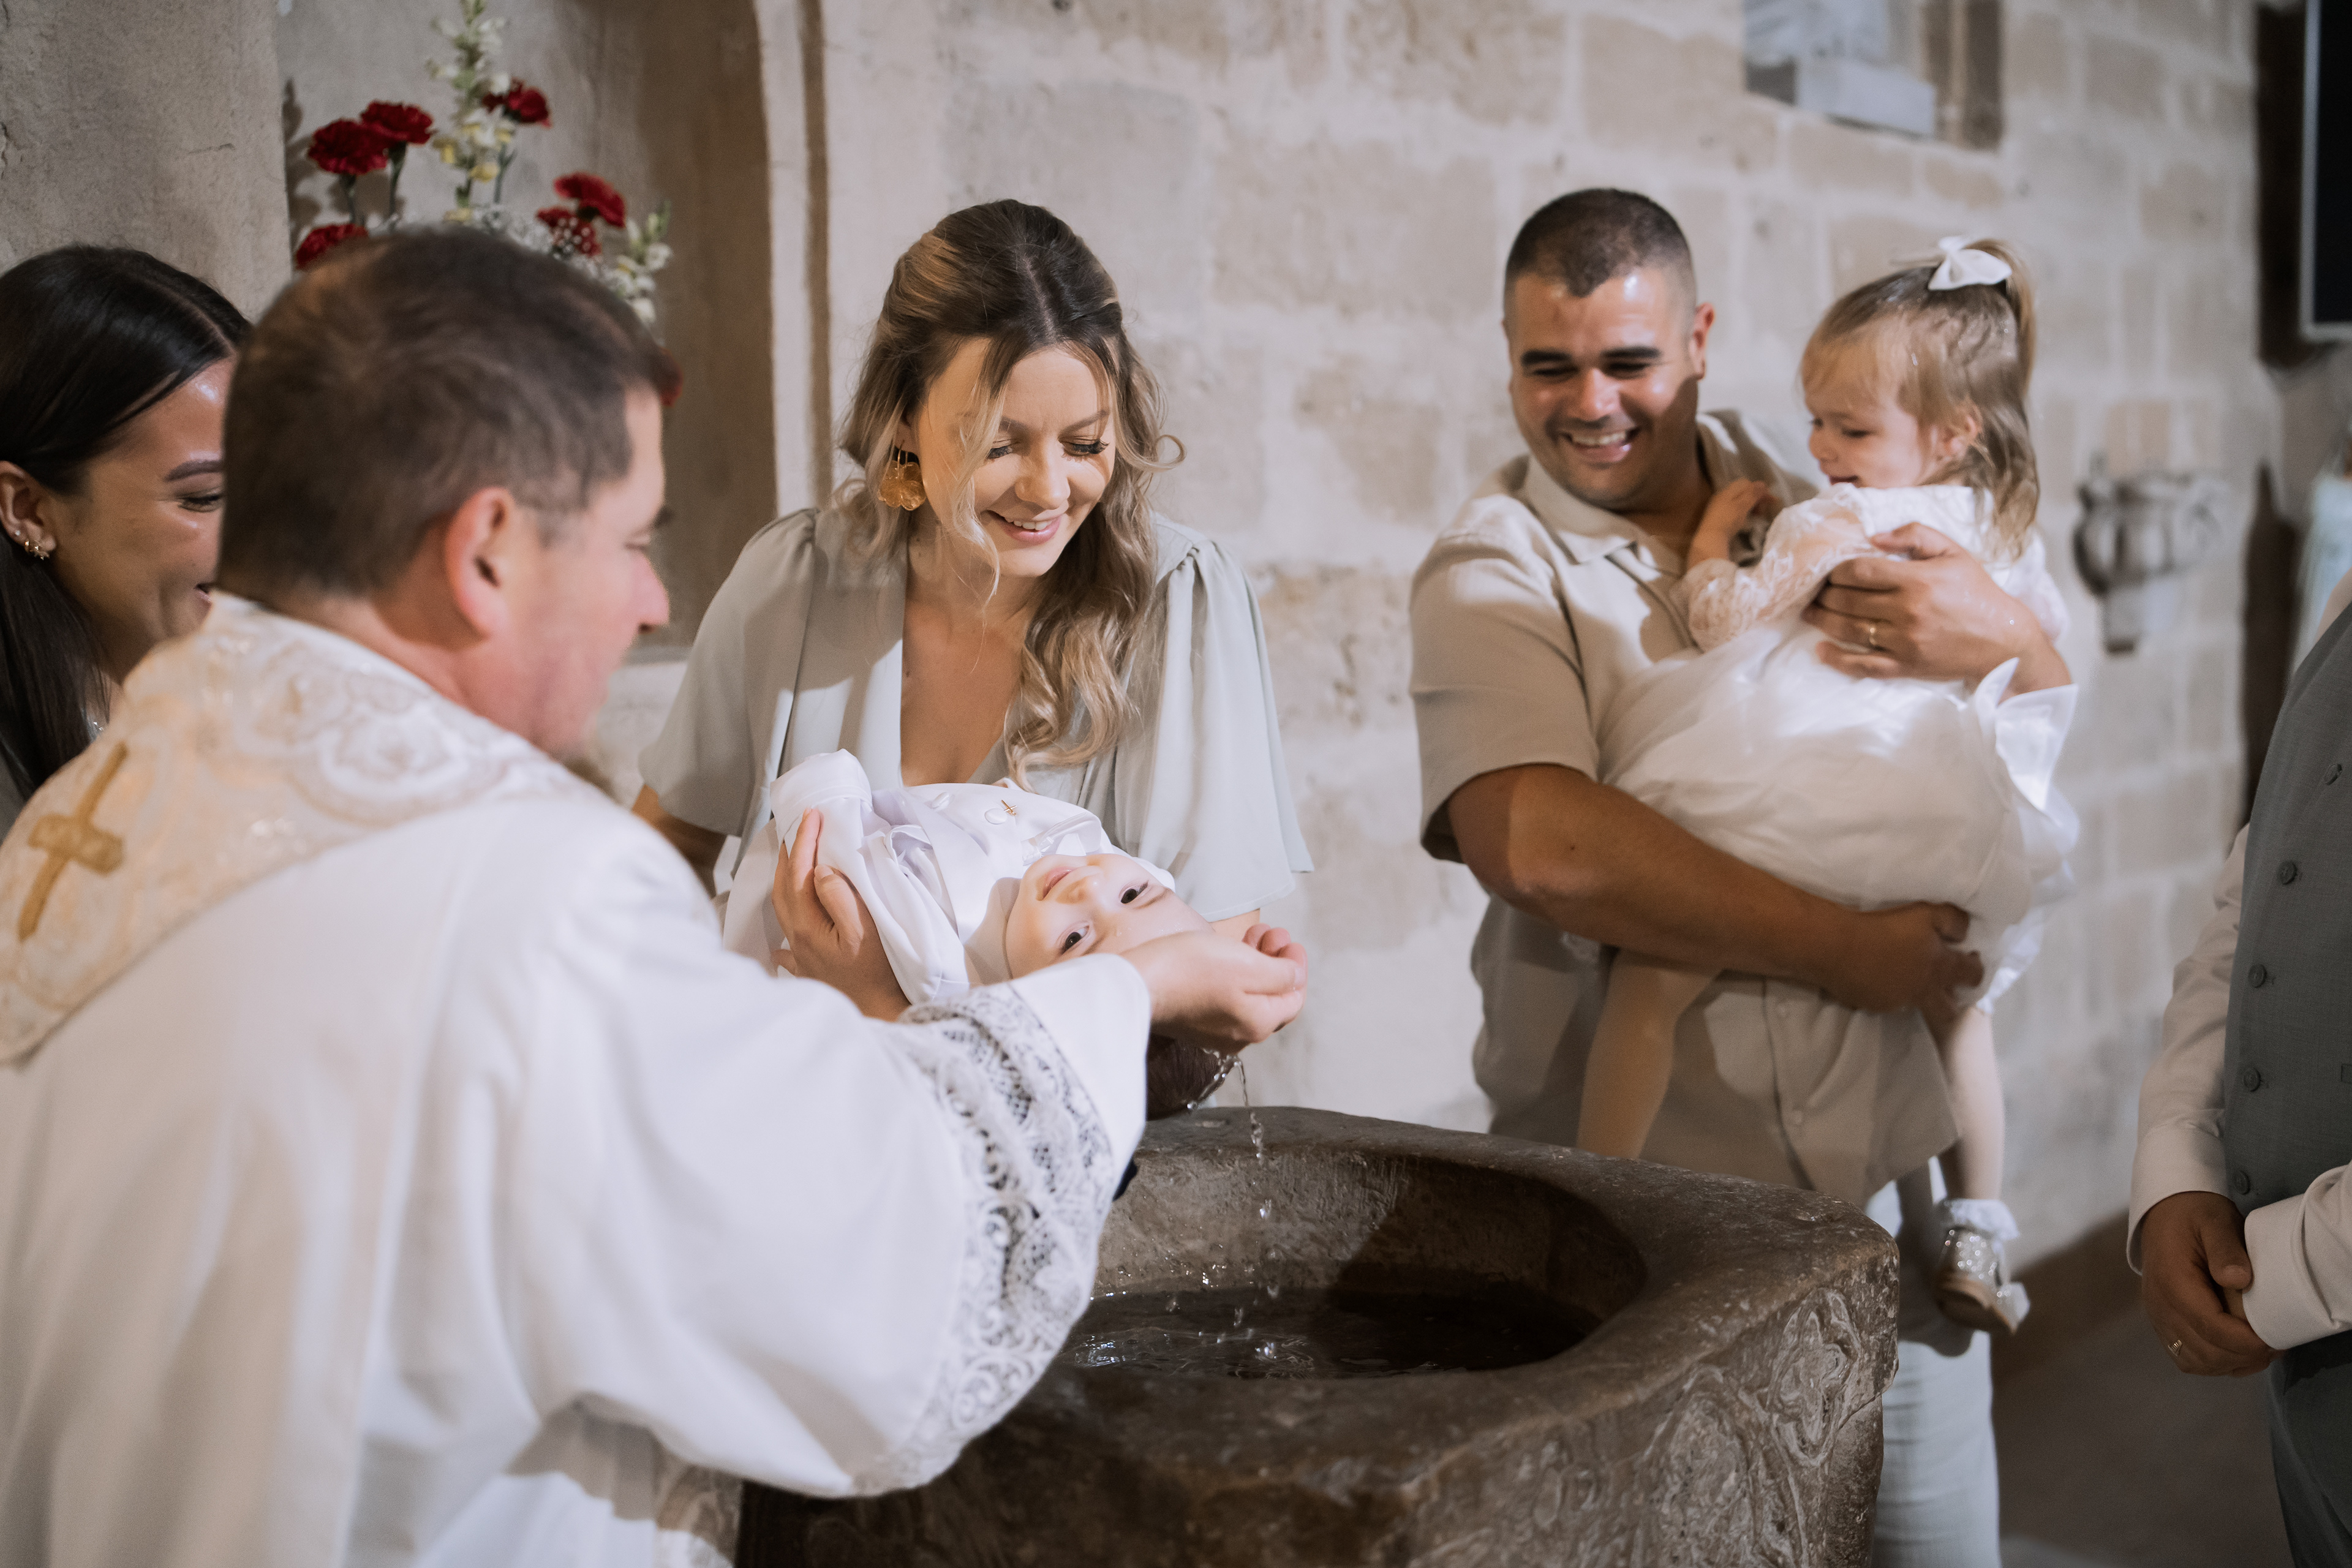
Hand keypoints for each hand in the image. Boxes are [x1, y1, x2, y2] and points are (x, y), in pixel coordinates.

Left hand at [771, 808, 909, 1020]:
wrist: (879, 1014)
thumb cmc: (877, 974)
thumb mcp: (864, 930)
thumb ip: (839, 897)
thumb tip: (819, 871)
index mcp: (808, 925)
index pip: (799, 872)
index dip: (804, 841)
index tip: (812, 816)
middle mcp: (797, 938)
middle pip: (784, 887)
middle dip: (790, 853)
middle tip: (799, 827)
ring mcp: (801, 954)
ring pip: (784, 907)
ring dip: (788, 878)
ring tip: (794, 857)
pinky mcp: (810, 967)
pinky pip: (789, 939)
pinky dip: (788, 922)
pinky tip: (784, 931)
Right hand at [1121, 925, 1307, 1054]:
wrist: (1137, 982)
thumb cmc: (1192, 970)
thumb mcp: (1248, 966)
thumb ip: (1281, 975)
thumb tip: (1295, 978)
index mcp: (1259, 1024)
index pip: (1294, 998)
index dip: (1296, 966)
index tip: (1288, 940)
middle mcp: (1240, 1035)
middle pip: (1271, 997)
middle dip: (1276, 961)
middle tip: (1269, 932)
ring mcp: (1214, 1031)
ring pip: (1247, 995)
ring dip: (1255, 964)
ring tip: (1251, 936)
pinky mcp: (1192, 1021)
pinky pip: (1224, 998)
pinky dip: (1232, 974)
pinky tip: (1224, 953)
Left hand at [1690, 478, 1774, 563]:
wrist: (1710, 539)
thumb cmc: (1728, 520)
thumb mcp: (1742, 506)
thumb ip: (1753, 494)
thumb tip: (1762, 484)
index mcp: (1727, 490)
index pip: (1747, 483)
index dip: (1760, 490)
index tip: (1770, 501)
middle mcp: (1721, 495)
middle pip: (1742, 492)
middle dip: (1756, 498)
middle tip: (1762, 511)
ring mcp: (1718, 506)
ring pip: (1738, 501)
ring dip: (1750, 506)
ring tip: (1756, 515)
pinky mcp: (1717, 516)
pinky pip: (1733, 509)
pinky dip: (1742, 512)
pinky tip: (1745, 519)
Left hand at [1803, 523, 2065, 692]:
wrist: (2003, 640)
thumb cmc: (1976, 592)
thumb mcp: (1953, 552)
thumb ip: (1915, 535)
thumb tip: (1873, 537)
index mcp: (1917, 580)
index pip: (1859, 571)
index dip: (1836, 570)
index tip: (1829, 570)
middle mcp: (1907, 611)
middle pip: (1848, 600)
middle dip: (1825, 594)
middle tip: (1815, 591)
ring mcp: (1904, 642)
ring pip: (1849, 630)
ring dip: (1822, 621)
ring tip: (1809, 613)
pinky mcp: (1905, 666)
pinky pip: (1863, 666)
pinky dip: (1838, 660)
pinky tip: (1820, 650)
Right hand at [1811, 901, 1981, 1022]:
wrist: (1838, 946)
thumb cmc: (1883, 926)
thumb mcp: (1925, 912)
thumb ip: (1952, 921)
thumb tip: (1964, 933)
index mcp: (1939, 968)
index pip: (1972, 976)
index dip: (1976, 968)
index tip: (1970, 958)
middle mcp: (1922, 991)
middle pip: (1948, 1008)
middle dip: (1951, 998)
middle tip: (1942, 981)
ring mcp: (1897, 1002)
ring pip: (1915, 1005)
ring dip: (1916, 994)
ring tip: (1903, 975)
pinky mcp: (1872, 1005)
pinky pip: (1887, 1002)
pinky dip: (1886, 991)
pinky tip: (1875, 975)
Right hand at [2140, 1190, 2277, 1376]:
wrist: (2165, 1211)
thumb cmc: (2194, 1215)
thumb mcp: (2215, 1221)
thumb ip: (2226, 1249)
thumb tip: (2240, 1280)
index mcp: (2172, 1282)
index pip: (2210, 1327)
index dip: (2245, 1342)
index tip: (2275, 1340)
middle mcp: (2160, 1305)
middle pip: (2204, 1352)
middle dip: (2243, 1356)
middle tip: (2276, 1345)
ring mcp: (2158, 1317)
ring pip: (2195, 1361)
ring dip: (2229, 1363)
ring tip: (2259, 1351)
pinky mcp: (2162, 1322)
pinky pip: (2185, 1357)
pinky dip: (2213, 1363)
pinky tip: (2235, 1352)